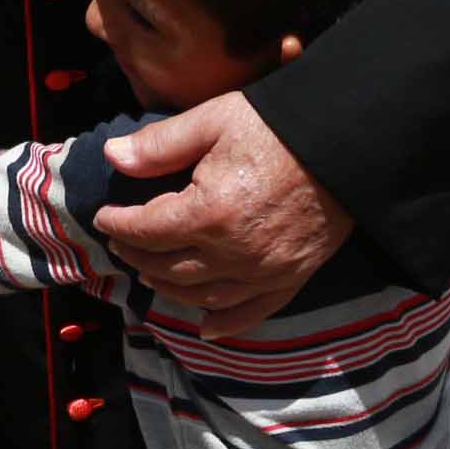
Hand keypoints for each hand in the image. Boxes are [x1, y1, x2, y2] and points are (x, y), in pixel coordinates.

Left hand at [91, 95, 352, 335]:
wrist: (346, 143)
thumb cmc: (276, 126)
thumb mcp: (213, 121)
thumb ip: (159, 145)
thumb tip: (113, 157)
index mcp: (209, 213)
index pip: (146, 230)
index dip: (118, 225)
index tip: (103, 217)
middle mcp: (235, 252)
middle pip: (169, 267)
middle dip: (138, 256)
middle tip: (122, 244)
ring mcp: (265, 271)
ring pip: (202, 296)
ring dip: (170, 287)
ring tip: (151, 272)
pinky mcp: (293, 277)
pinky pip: (253, 311)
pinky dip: (226, 323)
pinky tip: (206, 326)